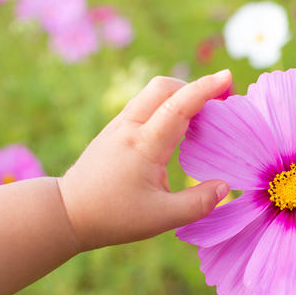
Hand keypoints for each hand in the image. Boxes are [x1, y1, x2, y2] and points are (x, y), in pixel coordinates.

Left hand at [58, 70, 231, 251]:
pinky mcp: (115, 130)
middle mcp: (130, 127)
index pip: (179, 105)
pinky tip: (177, 131)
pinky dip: (167, 106)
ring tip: (201, 120)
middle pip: (164, 87)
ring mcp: (119, 125)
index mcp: (144, 144)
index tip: (228, 76)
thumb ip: (197, 203)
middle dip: (194, 88)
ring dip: (180, 96)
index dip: (205, 88)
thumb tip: (224, 186)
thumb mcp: (161, 218)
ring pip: (152, 93)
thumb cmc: (114, 217)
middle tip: (217, 105)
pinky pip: (145, 105)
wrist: (67, 212)